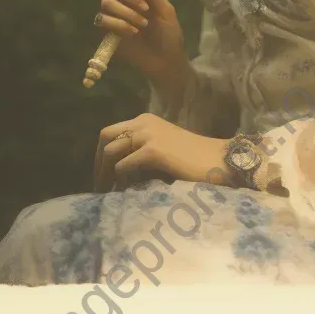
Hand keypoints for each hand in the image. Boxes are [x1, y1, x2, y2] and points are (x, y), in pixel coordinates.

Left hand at [94, 113, 230, 192]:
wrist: (217, 159)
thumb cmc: (192, 158)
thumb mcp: (162, 146)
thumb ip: (140, 149)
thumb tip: (116, 169)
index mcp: (145, 120)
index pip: (111, 132)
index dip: (101, 154)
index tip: (102, 175)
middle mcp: (143, 122)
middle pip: (105, 137)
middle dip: (98, 162)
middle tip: (99, 185)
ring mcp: (147, 135)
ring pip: (110, 152)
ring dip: (105, 174)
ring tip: (107, 193)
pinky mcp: (152, 150)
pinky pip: (123, 166)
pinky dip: (119, 181)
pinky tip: (124, 192)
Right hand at [95, 0, 188, 86]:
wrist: (164, 60)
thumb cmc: (169, 33)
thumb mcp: (166, 11)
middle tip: (144, 7)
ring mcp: (114, 14)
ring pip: (106, 2)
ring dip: (126, 12)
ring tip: (142, 24)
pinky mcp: (107, 31)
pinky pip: (102, 20)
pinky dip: (119, 25)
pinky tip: (133, 32)